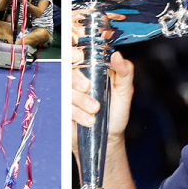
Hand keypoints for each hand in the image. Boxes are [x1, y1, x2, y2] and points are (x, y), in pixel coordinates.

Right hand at [71, 13, 134, 135]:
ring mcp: (68, 93)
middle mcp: (77, 78)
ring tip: (95, 109)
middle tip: (86, 87)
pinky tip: (89, 119)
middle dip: (75, 78)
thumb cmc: (116, 112)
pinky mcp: (62, 108)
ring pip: (64, 88)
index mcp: (91, 68)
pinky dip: (77, 113)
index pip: (77, 51)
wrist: (108, 138)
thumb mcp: (125, 91)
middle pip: (66, 69)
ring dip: (80, 99)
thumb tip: (118, 56)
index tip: (78, 56)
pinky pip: (62, 106)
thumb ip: (125, 72)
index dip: (73, 50)